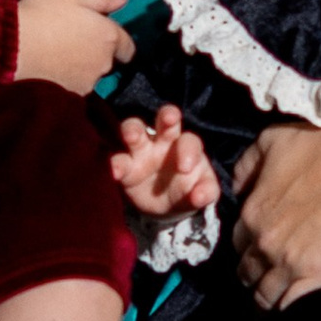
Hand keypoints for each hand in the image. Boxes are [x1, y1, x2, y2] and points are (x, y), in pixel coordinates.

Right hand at [15, 0, 133, 93]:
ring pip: (89, 74)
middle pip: (107, 60)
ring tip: (55, 54)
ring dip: (80, 66)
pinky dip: (65, 79)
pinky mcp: (69, 97)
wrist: (10, 50)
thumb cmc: (42, 16)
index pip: (127, 47)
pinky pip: (73, 86)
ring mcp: (87, 83)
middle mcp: (103, 63)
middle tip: (70, 39)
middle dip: (95, 52)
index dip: (117, 42)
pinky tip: (48, 69)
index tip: (102, 37)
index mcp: (109, 37)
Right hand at [110, 107, 218, 221]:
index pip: (189, 141)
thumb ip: (206, 192)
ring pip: (135, 130)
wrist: (166, 205)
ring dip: (132, 129)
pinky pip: (117, 160)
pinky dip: (114, 164)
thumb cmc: (189, 188)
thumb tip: (200, 197)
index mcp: (185, 146)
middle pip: (164, 120)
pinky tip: (114, 172)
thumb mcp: (203, 192)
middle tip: (169, 118)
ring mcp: (141, 151)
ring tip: (131, 136)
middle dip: (166, 116)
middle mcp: (163, 142)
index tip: (185, 168)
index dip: (188, 151)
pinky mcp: (125, 167)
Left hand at [229, 106, 320, 308]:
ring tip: (277, 305)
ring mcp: (289, 262)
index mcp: (251, 211)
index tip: (257, 254)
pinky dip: (290, 310)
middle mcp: (264, 241)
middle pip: (248, 273)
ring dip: (268, 300)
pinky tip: (296, 310)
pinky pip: (291, 306)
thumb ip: (248, 165)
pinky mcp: (317, 277)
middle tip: (266, 281)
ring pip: (265, 296)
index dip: (247, 250)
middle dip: (253, 278)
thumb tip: (238, 186)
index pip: (237, 244)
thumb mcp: (272, 140)